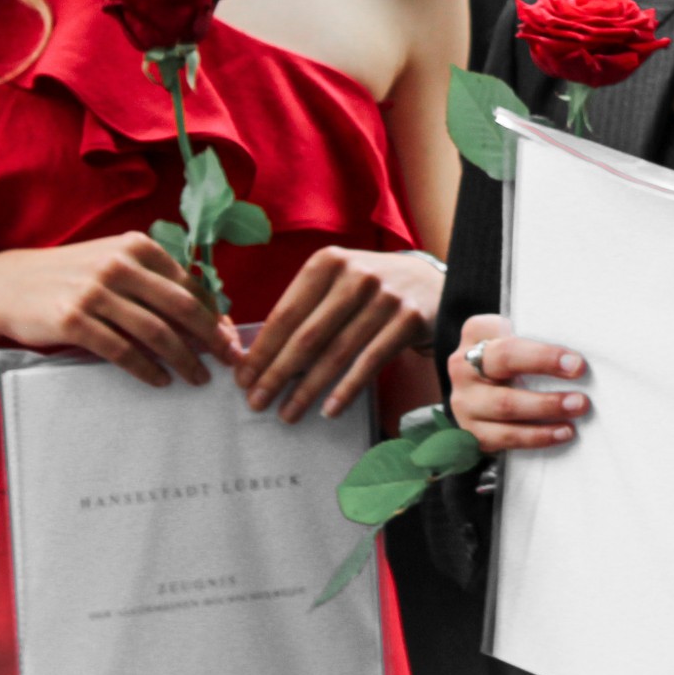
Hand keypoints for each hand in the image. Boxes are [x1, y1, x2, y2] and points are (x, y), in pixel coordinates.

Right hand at [0, 234, 235, 388]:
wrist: (5, 284)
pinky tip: (160, 380)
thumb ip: (153, 278)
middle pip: (180, 306)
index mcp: (136, 247)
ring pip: (155, 331)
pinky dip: (145, 368)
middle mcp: (119, 265)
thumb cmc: (71, 276)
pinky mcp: (73, 320)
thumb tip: (204, 309)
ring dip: (183, 358)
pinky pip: (121, 350)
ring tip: (198, 377)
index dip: (214, 312)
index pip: (188, 282)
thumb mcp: (113, 261)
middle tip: (228, 361)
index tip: (229, 337)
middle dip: (210, 337)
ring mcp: (95, 292)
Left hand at [236, 248, 441, 422]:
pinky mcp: (409, 318)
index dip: (262, 350)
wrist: (431, 284)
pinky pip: (370, 362)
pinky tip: (329, 410)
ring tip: (287, 413)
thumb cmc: (369, 290)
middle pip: (308, 336)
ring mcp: (385, 296)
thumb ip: (304, 310)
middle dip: (277, 374)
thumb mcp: (336, 283)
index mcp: (328, 261)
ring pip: (337, 353)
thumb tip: (259, 358)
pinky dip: (347, 389)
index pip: (286, 313)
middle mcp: (356, 274)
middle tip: (256, 403)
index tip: (243, 379)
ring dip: (308, 389)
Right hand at [446, 313, 588, 453]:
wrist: (481, 394)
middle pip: (504, 361)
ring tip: (577, 405)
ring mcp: (464, 400)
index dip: (541, 349)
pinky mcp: (471, 431)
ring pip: (505, 404)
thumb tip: (576, 355)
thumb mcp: (514, 340)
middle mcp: (464, 365)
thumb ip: (536, 339)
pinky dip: (538, 436)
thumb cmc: (509, 361)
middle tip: (578, 372)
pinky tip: (562, 432)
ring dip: (546, 406)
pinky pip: (506, 437)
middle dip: (544, 365)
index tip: (574, 360)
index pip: (507, 334)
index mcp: (477, 333)